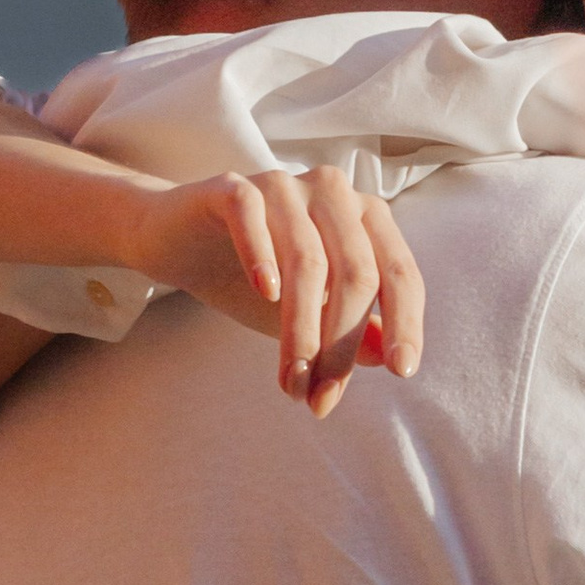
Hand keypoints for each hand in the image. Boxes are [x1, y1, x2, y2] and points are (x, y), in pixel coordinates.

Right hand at [129, 167, 423, 413]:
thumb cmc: (255, 281)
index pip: (399, 273)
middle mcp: (333, 193)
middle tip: (320, 398)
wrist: (179, 245)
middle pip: (355, 274)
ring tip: (291, 381)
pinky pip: (251, 216)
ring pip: (306, 260)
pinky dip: (261, 256)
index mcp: (365, 218)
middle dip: (340, 345)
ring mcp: (284, 185)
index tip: (401, 372)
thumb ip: (353, 331)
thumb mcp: (311, 314)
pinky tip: (266, 295)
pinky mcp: (232, 187)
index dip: (405, 323)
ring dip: (300, 330)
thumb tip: (387, 356)